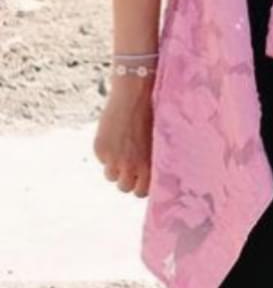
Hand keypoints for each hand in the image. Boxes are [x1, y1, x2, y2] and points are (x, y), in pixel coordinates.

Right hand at [94, 76, 153, 196]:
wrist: (135, 95)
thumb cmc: (154, 115)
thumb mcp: (158, 142)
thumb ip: (152, 161)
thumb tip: (150, 176)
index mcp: (149, 166)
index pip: (142, 192)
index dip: (141, 186)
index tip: (142, 179)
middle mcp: (130, 166)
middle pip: (124, 188)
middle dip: (127, 179)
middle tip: (130, 167)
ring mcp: (113, 158)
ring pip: (111, 176)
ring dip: (115, 168)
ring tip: (123, 151)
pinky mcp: (100, 149)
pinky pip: (102, 159)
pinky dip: (107, 153)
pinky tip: (115, 137)